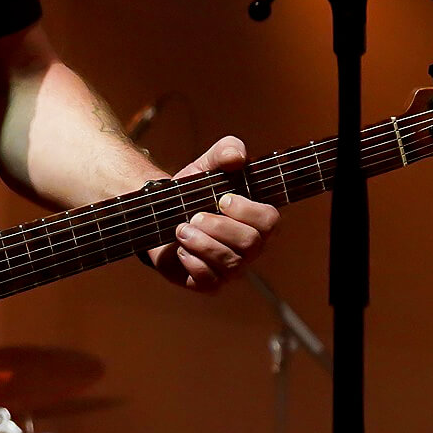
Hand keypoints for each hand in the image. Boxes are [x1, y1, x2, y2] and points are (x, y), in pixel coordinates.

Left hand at [144, 136, 279, 292]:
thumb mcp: (208, 164)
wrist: (162, 212)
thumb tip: (237, 157)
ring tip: (181, 229)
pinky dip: (192, 262)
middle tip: (195, 216)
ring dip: (202, 243)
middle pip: (250, 244)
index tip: (223, 199)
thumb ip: (226, 150)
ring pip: (230, 263)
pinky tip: (181, 248)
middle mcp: (250, 247)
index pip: (270, 221)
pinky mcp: (208, 282)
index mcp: (257, 219)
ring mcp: (231, 267)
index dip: (247, 211)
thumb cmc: (194, 189)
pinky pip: (209, 280)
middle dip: (219, 227)